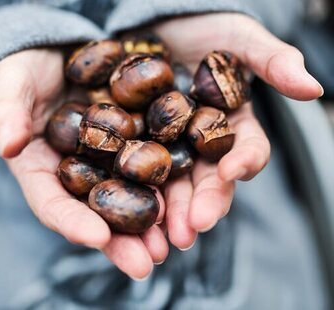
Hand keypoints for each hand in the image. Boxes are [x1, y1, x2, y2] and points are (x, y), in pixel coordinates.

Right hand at [0, 49, 168, 278]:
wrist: (59, 52)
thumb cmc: (26, 70)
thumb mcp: (10, 84)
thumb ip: (6, 112)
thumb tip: (7, 145)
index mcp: (43, 168)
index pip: (52, 202)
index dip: (72, 222)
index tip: (96, 238)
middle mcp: (80, 172)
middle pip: (98, 212)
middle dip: (122, 241)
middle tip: (145, 263)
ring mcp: (110, 158)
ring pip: (132, 196)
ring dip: (154, 222)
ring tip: (177, 242)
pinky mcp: (137, 138)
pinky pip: (156, 162)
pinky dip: (173, 182)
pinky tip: (192, 197)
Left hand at [155, 13, 322, 249]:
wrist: (150, 20)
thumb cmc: (199, 25)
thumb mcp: (235, 36)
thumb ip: (271, 60)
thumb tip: (314, 88)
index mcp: (230, 124)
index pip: (245, 150)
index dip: (244, 162)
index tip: (232, 171)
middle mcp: (200, 142)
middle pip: (206, 180)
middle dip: (201, 204)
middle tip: (191, 229)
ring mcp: (167, 146)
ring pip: (171, 186)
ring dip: (168, 213)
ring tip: (161, 236)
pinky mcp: (133, 144)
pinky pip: (133, 171)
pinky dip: (133, 193)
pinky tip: (125, 211)